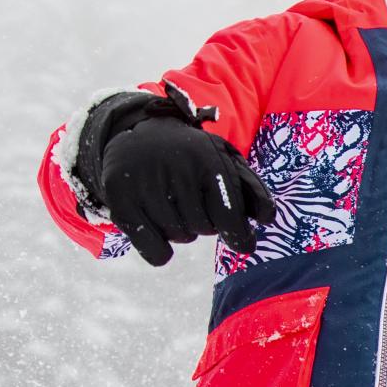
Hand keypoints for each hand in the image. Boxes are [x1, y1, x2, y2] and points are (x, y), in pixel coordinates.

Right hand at [78, 85, 276, 266]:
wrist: (139, 135)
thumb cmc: (192, 157)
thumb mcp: (226, 162)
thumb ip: (252, 190)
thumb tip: (266, 218)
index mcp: (207, 160)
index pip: (229, 216)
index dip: (239, 236)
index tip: (243, 243)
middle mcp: (175, 169)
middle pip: (203, 229)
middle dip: (203, 223)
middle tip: (192, 202)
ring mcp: (144, 183)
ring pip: (178, 238)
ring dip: (181, 231)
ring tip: (173, 206)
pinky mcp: (120, 198)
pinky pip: (154, 251)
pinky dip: (160, 251)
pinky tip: (157, 228)